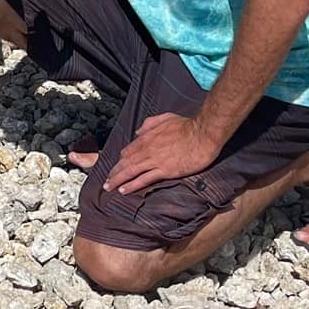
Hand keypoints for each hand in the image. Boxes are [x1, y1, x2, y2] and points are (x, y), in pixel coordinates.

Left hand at [104, 113, 220, 196]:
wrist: (203, 133)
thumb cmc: (188, 125)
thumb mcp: (165, 118)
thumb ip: (150, 123)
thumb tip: (138, 132)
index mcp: (147, 137)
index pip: (128, 151)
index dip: (120, 160)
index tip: (116, 167)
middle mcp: (147, 149)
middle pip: (125, 162)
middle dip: (114, 172)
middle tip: (106, 181)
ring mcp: (155, 160)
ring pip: (130, 171)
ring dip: (117, 180)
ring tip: (109, 187)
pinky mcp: (165, 170)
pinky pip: (144, 179)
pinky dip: (132, 185)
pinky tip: (124, 190)